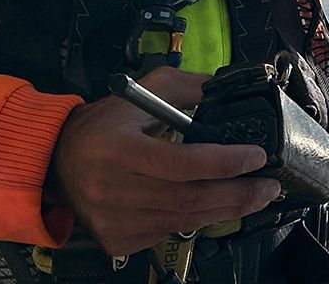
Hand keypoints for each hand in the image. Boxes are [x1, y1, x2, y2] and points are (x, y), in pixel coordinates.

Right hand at [48, 65, 278, 256]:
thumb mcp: (141, 93)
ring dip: (225, 210)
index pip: (182, 162)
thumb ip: (185, 88)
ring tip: (253, 197)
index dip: (225, 162)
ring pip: (183, 220)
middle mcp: (112, 189)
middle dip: (237, 194)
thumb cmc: (106, 124)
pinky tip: (212, 207)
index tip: (256, 156)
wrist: (59, 160)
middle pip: (189, 198)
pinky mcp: (116, 240)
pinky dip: (196, 220)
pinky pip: (167, 233)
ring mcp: (113, 220)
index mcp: (117, 149)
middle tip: (269, 186)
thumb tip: (228, 88)